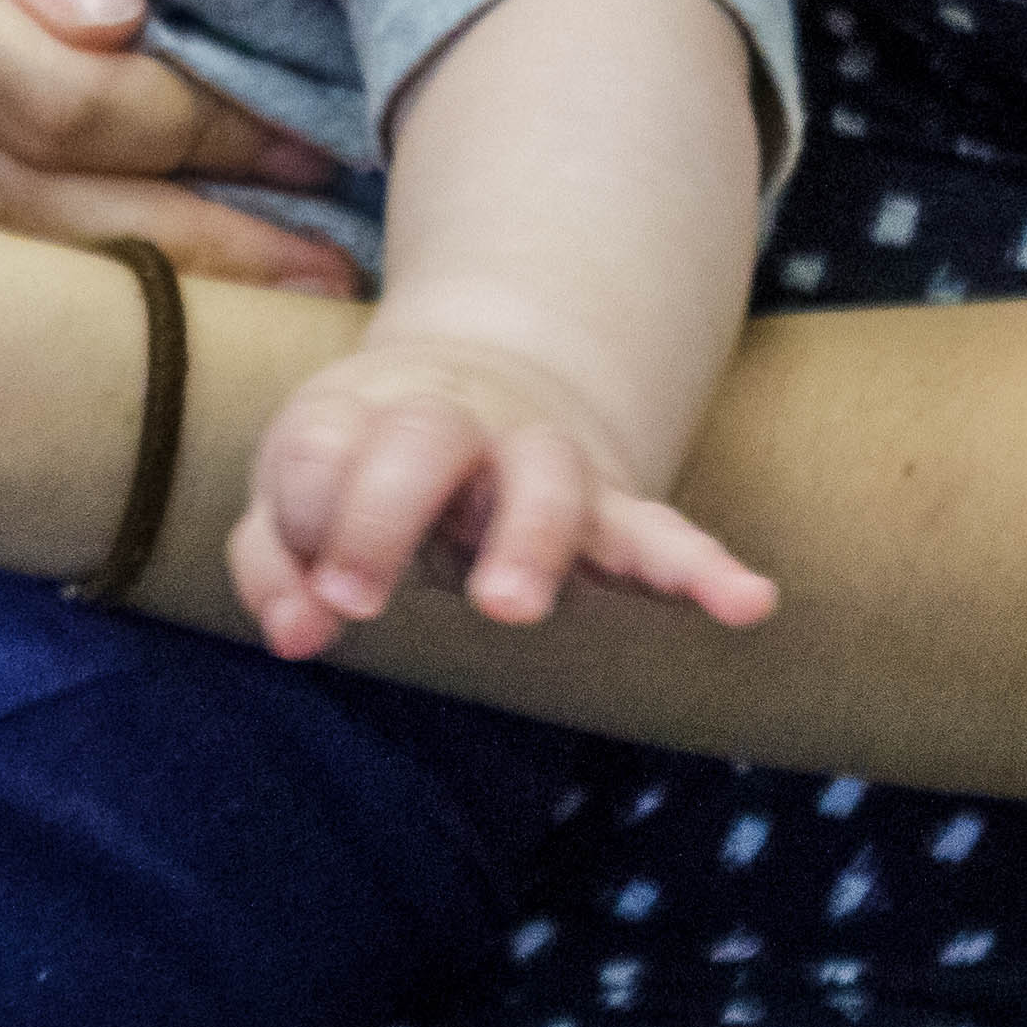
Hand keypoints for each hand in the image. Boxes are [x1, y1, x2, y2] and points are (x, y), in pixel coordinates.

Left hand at [231, 330, 777, 657]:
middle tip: (356, 598)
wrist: (482, 389)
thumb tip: (296, 637)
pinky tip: (748, 603)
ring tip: (511, 606)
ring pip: (544, 476)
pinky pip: (659, 531)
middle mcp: (459, 427)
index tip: (314, 592)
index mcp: (370, 416)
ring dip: (526, 536)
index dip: (307, 509)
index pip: (323, 448)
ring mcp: (540, 462)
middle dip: (382, 513)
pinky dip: (702, 566)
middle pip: (426, 442)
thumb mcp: (301, 493)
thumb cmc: (370, 461)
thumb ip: (278, 562)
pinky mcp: (610, 511)